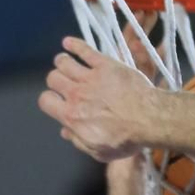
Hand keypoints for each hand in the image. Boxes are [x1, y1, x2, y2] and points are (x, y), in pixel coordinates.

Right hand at [38, 38, 157, 161]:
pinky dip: (73, 44)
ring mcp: (90, 77)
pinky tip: (68, 42)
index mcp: (72, 116)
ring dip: (62, 62)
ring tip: (65, 62)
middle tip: (64, 82)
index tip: (57, 101)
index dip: (49, 100)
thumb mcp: (99, 151)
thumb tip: (66, 131)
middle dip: (56, 80)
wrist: (148, 119)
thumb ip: (79, 141)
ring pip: (64, 62)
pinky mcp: (105, 65)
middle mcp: (76, 94)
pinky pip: (84, 50)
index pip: (45, 101)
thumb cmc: (126, 139)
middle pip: (53, 78)